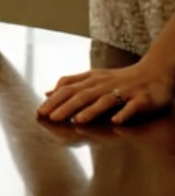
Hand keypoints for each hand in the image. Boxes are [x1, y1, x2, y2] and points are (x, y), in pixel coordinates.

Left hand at [37, 59, 174, 124]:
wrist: (154, 73)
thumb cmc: (120, 79)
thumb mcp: (94, 79)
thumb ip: (72, 84)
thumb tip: (48, 92)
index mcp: (92, 79)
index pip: (70, 88)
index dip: (55, 100)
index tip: (40, 111)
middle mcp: (105, 84)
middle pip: (83, 95)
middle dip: (66, 106)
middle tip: (51, 118)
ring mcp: (123, 90)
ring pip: (105, 100)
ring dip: (91, 110)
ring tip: (77, 120)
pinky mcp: (142, 99)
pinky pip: (132, 107)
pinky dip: (124, 113)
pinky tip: (116, 122)